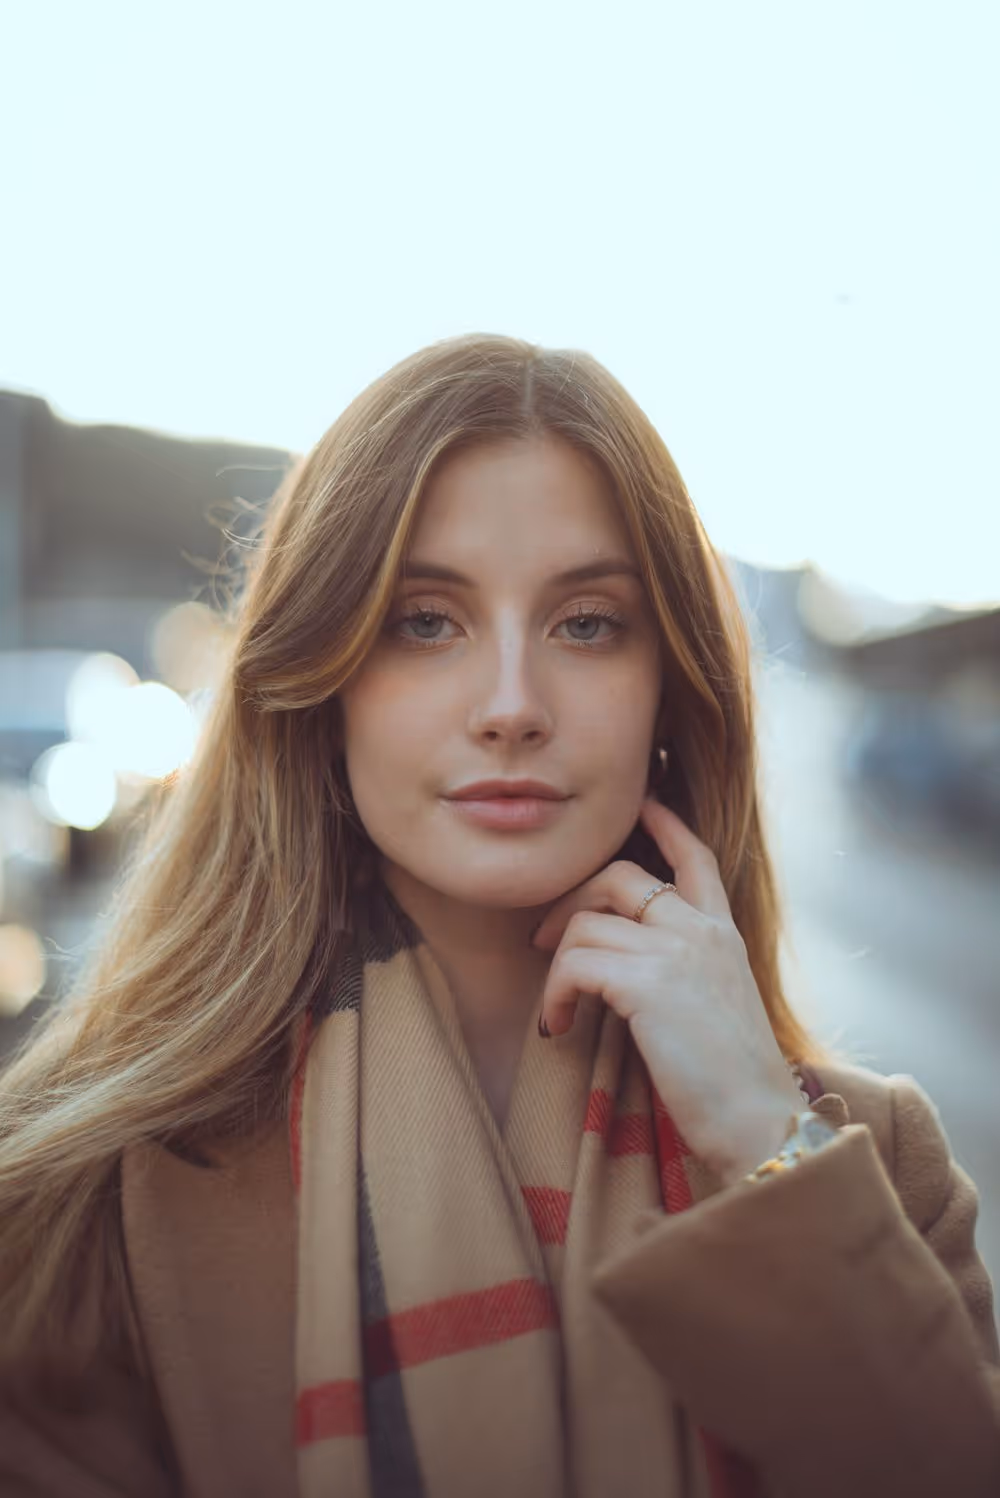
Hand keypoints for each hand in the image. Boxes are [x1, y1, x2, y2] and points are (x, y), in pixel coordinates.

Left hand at [531, 795, 803, 1185]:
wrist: (758, 1122)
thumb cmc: (732, 1084)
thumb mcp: (715, 1008)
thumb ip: (684, 973)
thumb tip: (624, 968)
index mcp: (723, 935)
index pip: (694, 856)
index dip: (663, 823)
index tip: (642, 801)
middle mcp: (702, 931)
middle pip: (618, 875)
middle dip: (568, 900)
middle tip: (542, 941)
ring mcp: (678, 951)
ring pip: (586, 924)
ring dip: (554, 969)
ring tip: (556, 1011)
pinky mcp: (649, 982)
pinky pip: (574, 964)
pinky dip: (553, 994)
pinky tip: (556, 1025)